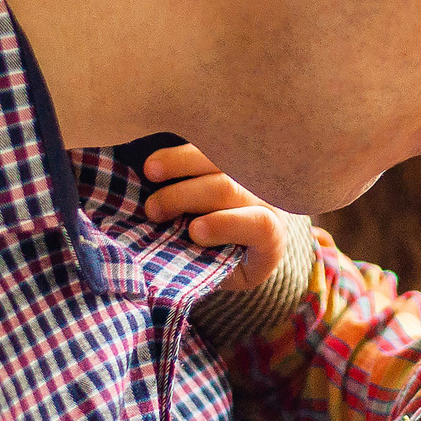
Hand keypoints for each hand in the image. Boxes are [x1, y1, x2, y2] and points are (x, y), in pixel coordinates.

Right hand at [140, 142, 282, 287]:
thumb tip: (169, 259)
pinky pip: (210, 147)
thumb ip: (206, 268)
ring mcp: (251, 174)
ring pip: (219, 159)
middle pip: (229, 188)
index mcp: (270, 237)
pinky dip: (181, 152)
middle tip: (153, 210)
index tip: (194, 231)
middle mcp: (266, 200)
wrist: (248, 240)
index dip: (227, 225)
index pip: (260, 226)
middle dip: (186, 196)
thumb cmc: (228, 263)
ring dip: (180, 163)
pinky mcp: (234, 159)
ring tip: (150, 172)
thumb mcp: (223, 274)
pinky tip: (156, 162)